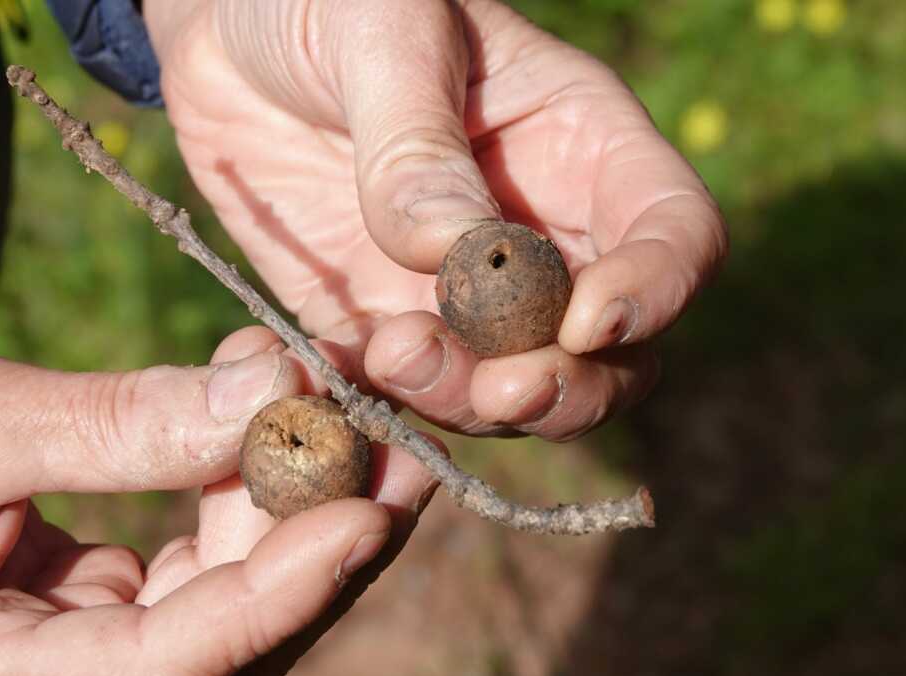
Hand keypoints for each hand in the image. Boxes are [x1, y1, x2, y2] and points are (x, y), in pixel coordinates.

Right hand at [0, 329, 437, 675]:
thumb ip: (115, 425)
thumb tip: (270, 388)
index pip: (171, 664)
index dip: (278, 593)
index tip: (367, 516)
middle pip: (233, 634)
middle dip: (323, 535)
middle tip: (405, 448)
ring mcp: (89, 646)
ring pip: (232, 590)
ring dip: (296, 491)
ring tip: (346, 394)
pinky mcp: (104, 600)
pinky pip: (201, 553)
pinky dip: (242, 479)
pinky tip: (270, 400)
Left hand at [143, 0, 726, 441]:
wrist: (231, 30)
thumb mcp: (380, 30)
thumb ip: (418, 141)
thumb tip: (455, 254)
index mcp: (581, 144)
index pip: (673, 231)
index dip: (656, 290)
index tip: (588, 322)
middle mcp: (540, 233)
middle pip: (612, 350)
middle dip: (569, 386)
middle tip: (500, 390)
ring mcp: (463, 293)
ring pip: (513, 390)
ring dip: (469, 403)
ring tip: (393, 356)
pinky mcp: (384, 325)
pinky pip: (407, 395)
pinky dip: (383, 407)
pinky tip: (335, 370)